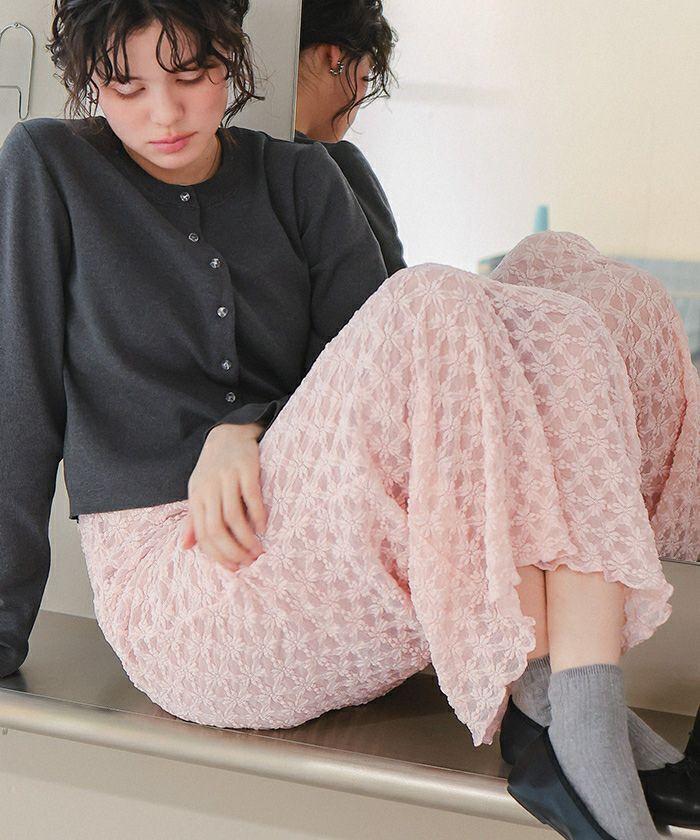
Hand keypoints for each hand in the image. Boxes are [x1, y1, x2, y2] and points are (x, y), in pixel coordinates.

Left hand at [181, 422, 267, 570]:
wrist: (228, 433)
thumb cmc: (213, 468)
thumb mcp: (199, 492)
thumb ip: (194, 520)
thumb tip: (185, 547)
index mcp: (196, 497)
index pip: (203, 534)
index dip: (217, 555)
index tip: (233, 568)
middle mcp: (209, 488)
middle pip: (217, 529)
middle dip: (233, 551)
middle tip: (248, 563)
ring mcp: (227, 477)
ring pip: (233, 517)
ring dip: (247, 538)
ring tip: (258, 551)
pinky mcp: (245, 467)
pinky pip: (251, 497)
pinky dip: (258, 515)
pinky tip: (264, 527)